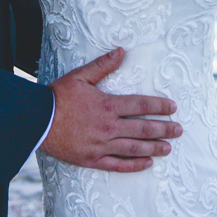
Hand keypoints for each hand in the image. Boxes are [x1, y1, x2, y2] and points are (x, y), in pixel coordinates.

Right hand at [40, 47, 181, 172]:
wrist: (37, 121)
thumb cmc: (58, 97)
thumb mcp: (80, 76)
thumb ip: (103, 66)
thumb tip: (121, 51)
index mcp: (108, 105)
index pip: (141, 105)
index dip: (159, 106)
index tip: (172, 108)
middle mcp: (108, 127)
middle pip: (143, 128)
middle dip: (164, 129)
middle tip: (179, 130)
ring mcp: (102, 145)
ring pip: (134, 148)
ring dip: (154, 148)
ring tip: (168, 148)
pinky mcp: (93, 159)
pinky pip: (118, 165)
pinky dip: (135, 165)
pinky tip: (147, 164)